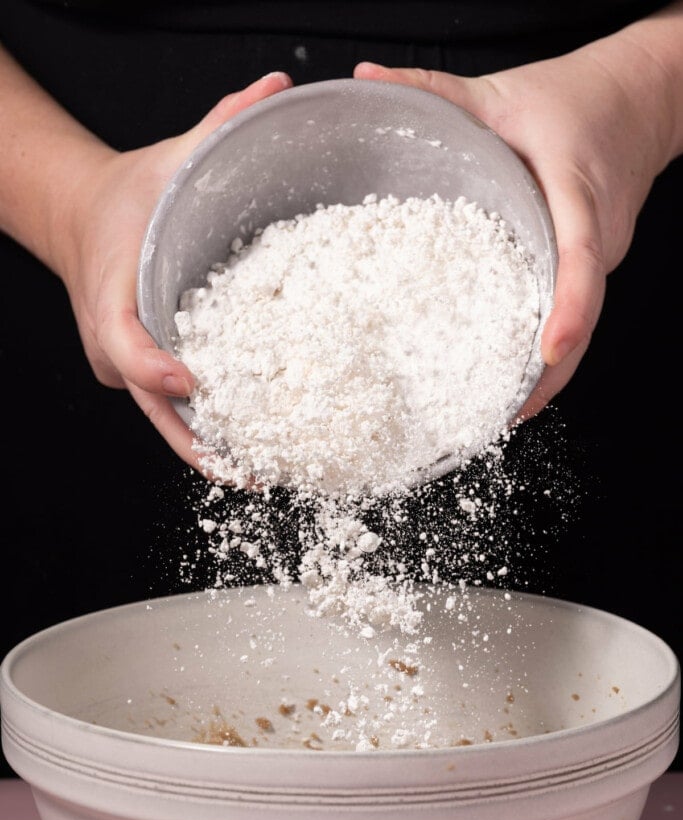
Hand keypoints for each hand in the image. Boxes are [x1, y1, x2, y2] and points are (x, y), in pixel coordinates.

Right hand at [54, 72, 291, 467]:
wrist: (82, 219)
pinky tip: (251, 449)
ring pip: (166, 420)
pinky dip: (210, 431)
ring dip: (210, 450)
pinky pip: (175, 410)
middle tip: (250, 470)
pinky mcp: (142, 373)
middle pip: (153, 407)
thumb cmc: (123, 198)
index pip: (123, 343)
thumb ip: (218, 126)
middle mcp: (115, 344)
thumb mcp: (166, 160)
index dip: (154, 367)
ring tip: (261, 475)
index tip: (190, 382)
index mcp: (110, 296)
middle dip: (200, 443)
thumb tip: (276, 89)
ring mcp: (127, 366)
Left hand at [355, 32, 675, 417]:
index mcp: (579, 198)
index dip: (566, 311)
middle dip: (544, 377)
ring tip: (496, 417)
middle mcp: (596, 242)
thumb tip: (364, 82)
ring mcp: (599, 261)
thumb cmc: (576, 100)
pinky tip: (509, 380)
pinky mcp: (590, 268)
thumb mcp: (501, 91)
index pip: (579, 262)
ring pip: (579, 330)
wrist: (638, 101)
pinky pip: (572, 317)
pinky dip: (544, 355)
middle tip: (496, 418)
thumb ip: (434, 90)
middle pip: (580, 321)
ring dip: (544, 377)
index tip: (545, 355)